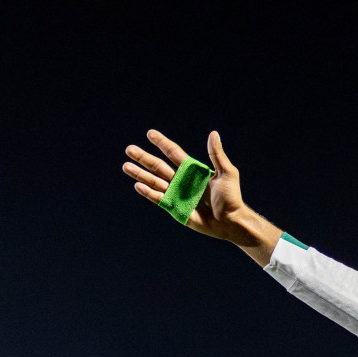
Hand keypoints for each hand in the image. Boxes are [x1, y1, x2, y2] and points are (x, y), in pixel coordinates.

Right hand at [123, 130, 281, 264]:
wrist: (231, 221)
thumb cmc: (231, 198)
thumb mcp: (226, 173)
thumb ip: (217, 155)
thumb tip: (213, 133)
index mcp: (192, 170)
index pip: (173, 153)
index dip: (162, 143)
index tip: (150, 133)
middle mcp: (182, 180)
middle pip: (158, 166)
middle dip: (144, 158)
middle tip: (129, 149)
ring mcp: (177, 194)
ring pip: (154, 181)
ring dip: (140, 174)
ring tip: (125, 165)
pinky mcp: (175, 208)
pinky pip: (158, 199)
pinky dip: (148, 193)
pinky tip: (137, 186)